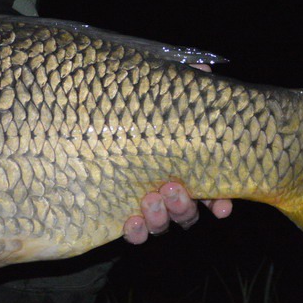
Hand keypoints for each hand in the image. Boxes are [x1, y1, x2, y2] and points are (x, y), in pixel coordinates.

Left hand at [119, 59, 234, 243]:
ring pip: (164, 224)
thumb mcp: (157, 97)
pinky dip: (137, 232)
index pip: (212, 191)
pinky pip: (136, 233)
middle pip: (187, 211)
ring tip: (150, 200)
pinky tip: (131, 222)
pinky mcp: (121, 212)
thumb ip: (181, 87)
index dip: (220, 202)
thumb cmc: (131, 110)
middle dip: (185, 205)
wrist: (81, 126)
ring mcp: (146, 204)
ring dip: (161, 218)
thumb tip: (202, 70)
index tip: (221, 208)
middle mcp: (169, 190)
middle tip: (173, 188)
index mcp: (183, 167)